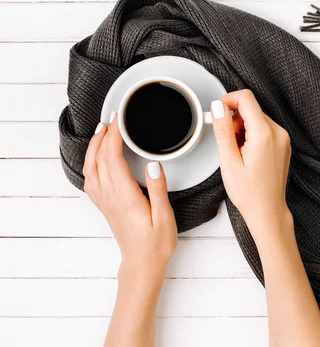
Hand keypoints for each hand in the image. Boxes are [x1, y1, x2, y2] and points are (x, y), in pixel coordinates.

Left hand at [83, 113, 177, 280]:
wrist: (142, 265)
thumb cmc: (156, 244)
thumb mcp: (164, 217)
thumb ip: (157, 189)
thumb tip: (152, 164)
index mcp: (125, 197)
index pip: (113, 158)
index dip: (114, 136)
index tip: (120, 120)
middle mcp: (110, 197)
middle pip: (99, 159)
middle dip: (104, 135)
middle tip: (113, 118)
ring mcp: (105, 202)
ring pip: (91, 168)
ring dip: (94, 147)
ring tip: (102, 131)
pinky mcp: (106, 206)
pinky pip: (91, 179)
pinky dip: (91, 162)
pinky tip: (97, 157)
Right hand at [210, 90, 292, 244]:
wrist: (268, 211)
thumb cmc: (250, 193)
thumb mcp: (228, 161)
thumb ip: (223, 130)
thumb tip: (218, 107)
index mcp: (265, 134)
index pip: (246, 98)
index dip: (227, 101)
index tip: (217, 113)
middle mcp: (278, 133)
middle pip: (251, 108)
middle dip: (234, 120)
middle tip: (228, 144)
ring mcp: (283, 138)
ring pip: (256, 118)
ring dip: (242, 129)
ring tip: (238, 153)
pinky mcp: (283, 143)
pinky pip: (264, 128)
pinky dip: (252, 135)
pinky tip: (247, 154)